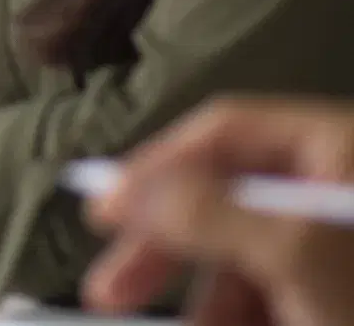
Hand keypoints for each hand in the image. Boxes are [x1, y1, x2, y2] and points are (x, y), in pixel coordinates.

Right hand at [84, 98, 353, 325]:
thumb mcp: (291, 251)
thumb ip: (204, 211)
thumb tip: (127, 189)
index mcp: (335, 146)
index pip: (224, 131)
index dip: (158, 162)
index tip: (107, 204)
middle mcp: (332, 182)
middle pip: (223, 195)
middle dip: (164, 243)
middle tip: (111, 283)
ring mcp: (335, 236)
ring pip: (242, 251)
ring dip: (198, 290)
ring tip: (175, 324)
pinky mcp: (335, 283)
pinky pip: (270, 283)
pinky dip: (236, 306)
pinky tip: (211, 323)